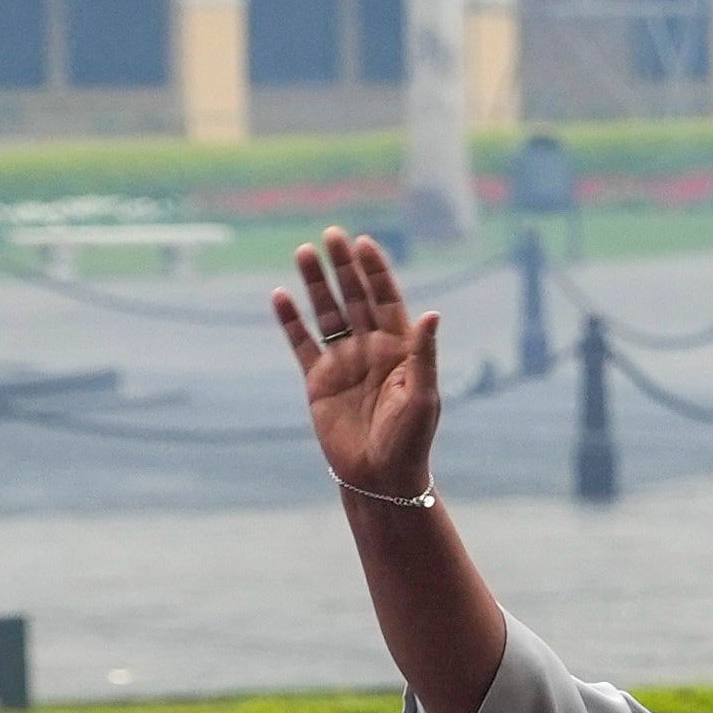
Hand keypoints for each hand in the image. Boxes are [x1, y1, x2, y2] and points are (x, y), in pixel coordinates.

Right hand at [274, 229, 443, 502]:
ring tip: (303, 252)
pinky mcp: (318, 380)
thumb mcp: (423, 396)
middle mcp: (370, 347)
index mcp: (399, 347)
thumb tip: (432, 314)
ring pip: (326, 313)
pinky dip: (291, 321)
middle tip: (330, 235)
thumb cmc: (411, 439)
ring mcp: (343, 362)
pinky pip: (301, 344)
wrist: (381, 477)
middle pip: (354, 297)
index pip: (385, 298)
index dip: (375, 271)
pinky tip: (280, 296)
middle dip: (343, 267)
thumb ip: (424, 354)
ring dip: (316, 284)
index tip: (363, 243)